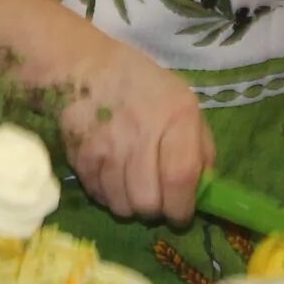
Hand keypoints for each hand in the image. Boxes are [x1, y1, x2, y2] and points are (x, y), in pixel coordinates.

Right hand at [60, 39, 212, 224]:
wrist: (85, 68)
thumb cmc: (144, 87)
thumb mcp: (184, 103)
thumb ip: (201, 146)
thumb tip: (204, 191)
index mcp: (176, 116)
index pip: (180, 178)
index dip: (181, 207)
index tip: (181, 215)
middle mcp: (141, 131)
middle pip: (148, 200)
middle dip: (155, 211)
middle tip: (156, 201)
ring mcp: (107, 144)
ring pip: (121, 205)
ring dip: (130, 205)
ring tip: (133, 188)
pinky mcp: (80, 154)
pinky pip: (97, 195)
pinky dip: (107, 195)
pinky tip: (112, 177)